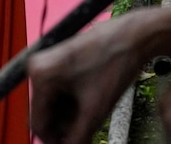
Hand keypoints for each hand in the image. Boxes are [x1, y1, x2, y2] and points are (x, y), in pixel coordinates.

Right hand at [30, 9, 170, 143]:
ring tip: (90, 119)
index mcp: (40, 75)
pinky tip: (89, 105)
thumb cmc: (115, 63)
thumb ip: (78, 136)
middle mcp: (37, 66)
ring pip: (52, 103)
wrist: (132, 37)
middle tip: (84, 135)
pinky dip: (71, 103)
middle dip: (63, 127)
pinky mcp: (58, 61)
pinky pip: (58, 91)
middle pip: (44, 112)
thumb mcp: (95, 109)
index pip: (38, 122)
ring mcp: (47, 61)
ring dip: (69, 116)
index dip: (55, 141)